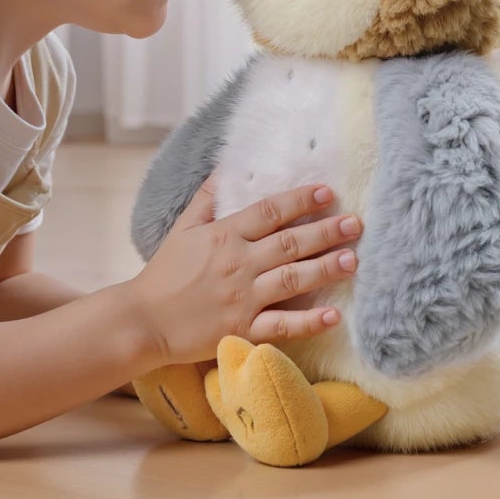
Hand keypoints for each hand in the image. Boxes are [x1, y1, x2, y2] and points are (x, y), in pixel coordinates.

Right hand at [124, 178, 362, 367]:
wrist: (143, 320)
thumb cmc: (163, 272)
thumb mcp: (182, 228)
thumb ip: (206, 199)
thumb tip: (225, 169)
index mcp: (224, 235)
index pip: (269, 211)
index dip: (300, 200)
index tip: (327, 192)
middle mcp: (238, 263)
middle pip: (289, 243)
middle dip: (326, 231)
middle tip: (356, 224)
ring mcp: (242, 298)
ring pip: (293, 280)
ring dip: (325, 268)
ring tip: (353, 259)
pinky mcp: (243, 330)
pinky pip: (282, 325)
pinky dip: (309, 321)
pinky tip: (334, 315)